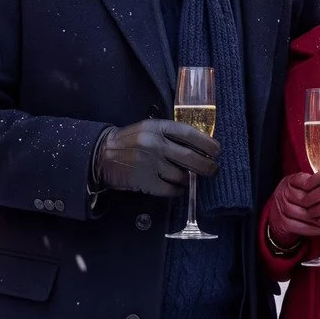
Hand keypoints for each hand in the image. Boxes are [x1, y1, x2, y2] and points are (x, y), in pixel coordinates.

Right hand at [94, 119, 220, 197]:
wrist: (103, 155)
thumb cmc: (130, 142)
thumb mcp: (149, 130)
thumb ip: (171, 135)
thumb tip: (200, 148)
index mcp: (158, 127)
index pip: (189, 134)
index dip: (207, 144)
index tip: (217, 151)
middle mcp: (155, 144)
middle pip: (191, 158)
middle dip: (207, 167)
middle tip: (213, 170)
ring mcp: (150, 163)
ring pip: (182, 176)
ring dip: (189, 180)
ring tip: (188, 179)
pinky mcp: (145, 181)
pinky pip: (170, 189)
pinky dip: (177, 190)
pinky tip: (176, 188)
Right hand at [266, 171, 319, 241]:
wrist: (278, 219)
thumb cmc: (296, 203)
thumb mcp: (303, 190)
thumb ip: (315, 187)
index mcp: (290, 181)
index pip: (306, 182)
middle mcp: (282, 192)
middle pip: (304, 199)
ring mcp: (279, 207)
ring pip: (301, 213)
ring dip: (316, 219)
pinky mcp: (280, 221)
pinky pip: (296, 225)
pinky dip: (309, 229)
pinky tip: (319, 230)